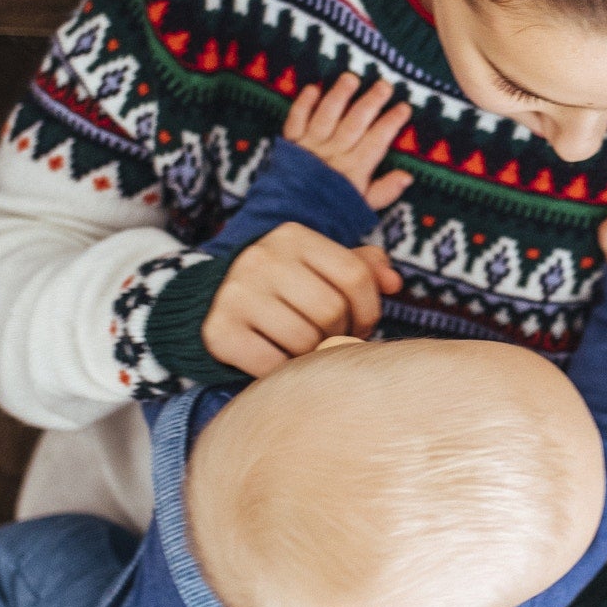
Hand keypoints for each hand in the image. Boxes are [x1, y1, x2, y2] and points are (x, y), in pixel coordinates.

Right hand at [202, 222, 402, 376]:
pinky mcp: (219, 331)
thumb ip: (363, 268)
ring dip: (312, 354)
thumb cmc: (284, 285)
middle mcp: (261, 259)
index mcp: (293, 236)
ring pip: (304, 341)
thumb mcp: (319, 266)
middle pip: (331, 311)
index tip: (360, 324)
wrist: (212, 301)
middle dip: (339, 333)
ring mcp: (236, 294)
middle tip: (328, 338)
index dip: (369, 309)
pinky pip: (272, 365)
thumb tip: (394, 283)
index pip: (355, 275)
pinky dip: (283, 370)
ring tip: (304, 347)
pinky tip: (279, 359)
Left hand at [284, 73, 414, 210]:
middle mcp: (334, 153)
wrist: (291, 219)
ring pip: (327, 116)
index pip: (377, 140)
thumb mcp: (363, 207)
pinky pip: (296, 120)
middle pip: (355, 122)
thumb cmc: (332, 212)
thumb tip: (407, 176)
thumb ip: (385, 191)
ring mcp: (311, 146)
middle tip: (384, 84)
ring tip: (351, 78)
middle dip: (371, 102)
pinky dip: (303, 104)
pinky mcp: (291, 144)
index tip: (404, 107)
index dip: (391, 122)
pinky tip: (313, 88)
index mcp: (355, 168)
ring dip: (339, 96)